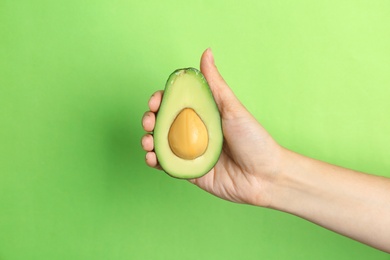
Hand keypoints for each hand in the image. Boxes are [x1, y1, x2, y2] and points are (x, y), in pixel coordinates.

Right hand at [141, 49, 282, 206]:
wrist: (264, 176)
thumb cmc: (253, 139)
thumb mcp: (232, 107)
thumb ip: (214, 83)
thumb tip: (206, 52)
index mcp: (202, 115)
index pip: (174, 103)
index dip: (160, 100)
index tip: (155, 101)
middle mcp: (193, 132)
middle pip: (163, 123)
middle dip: (149, 120)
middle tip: (149, 121)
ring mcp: (190, 153)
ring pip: (160, 144)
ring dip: (148, 140)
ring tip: (147, 142)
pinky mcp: (189, 171)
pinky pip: (167, 165)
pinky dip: (154, 161)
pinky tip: (151, 157)